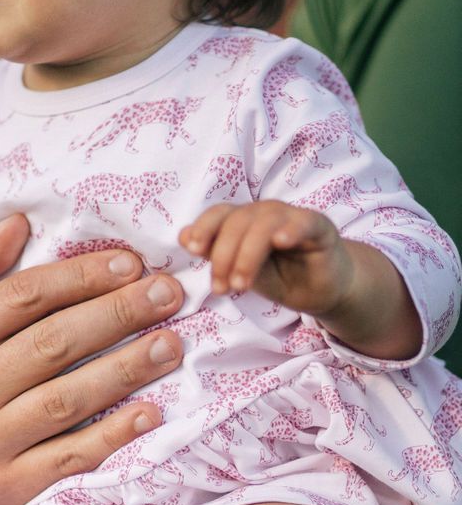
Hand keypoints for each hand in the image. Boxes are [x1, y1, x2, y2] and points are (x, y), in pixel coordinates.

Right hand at [0, 214, 184, 504]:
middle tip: (168, 295)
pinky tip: (149, 414)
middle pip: (51, 345)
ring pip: (65, 401)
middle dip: (117, 315)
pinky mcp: (7, 489)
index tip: (130, 263)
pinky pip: (67, 460)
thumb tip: (15, 220)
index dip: (80, 277)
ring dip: (124, 370)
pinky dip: (111, 437)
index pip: (21, 298)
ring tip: (171, 346)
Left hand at [180, 201, 351, 315]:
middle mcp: (266, 213)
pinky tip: (281, 242)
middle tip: (221, 288)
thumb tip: (182, 236)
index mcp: (245, 221)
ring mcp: (293, 217)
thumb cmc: (282, 278)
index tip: (192, 250)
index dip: (204, 227)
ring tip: (241, 285)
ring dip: (248, 255)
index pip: (220, 214)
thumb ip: (216, 254)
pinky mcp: (319, 227)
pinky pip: (303, 222)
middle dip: (223, 255)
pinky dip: (291, 230)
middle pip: (238, 220)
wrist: (322, 290)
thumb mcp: (243, 272)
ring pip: (264, 224)